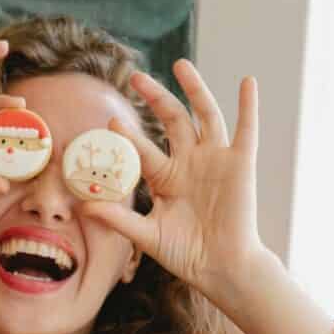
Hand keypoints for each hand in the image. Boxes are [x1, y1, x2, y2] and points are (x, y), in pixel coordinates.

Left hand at [90, 60, 266, 300]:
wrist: (220, 268)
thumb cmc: (184, 254)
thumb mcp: (147, 235)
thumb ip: (118, 220)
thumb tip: (85, 206)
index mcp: (166, 177)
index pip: (144, 149)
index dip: (129, 135)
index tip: (111, 120)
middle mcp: (190, 162)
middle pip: (172, 120)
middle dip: (156, 97)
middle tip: (136, 77)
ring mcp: (215, 159)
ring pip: (205, 115)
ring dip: (195, 88)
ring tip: (180, 64)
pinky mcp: (241, 164)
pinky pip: (246, 129)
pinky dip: (249, 106)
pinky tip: (247, 82)